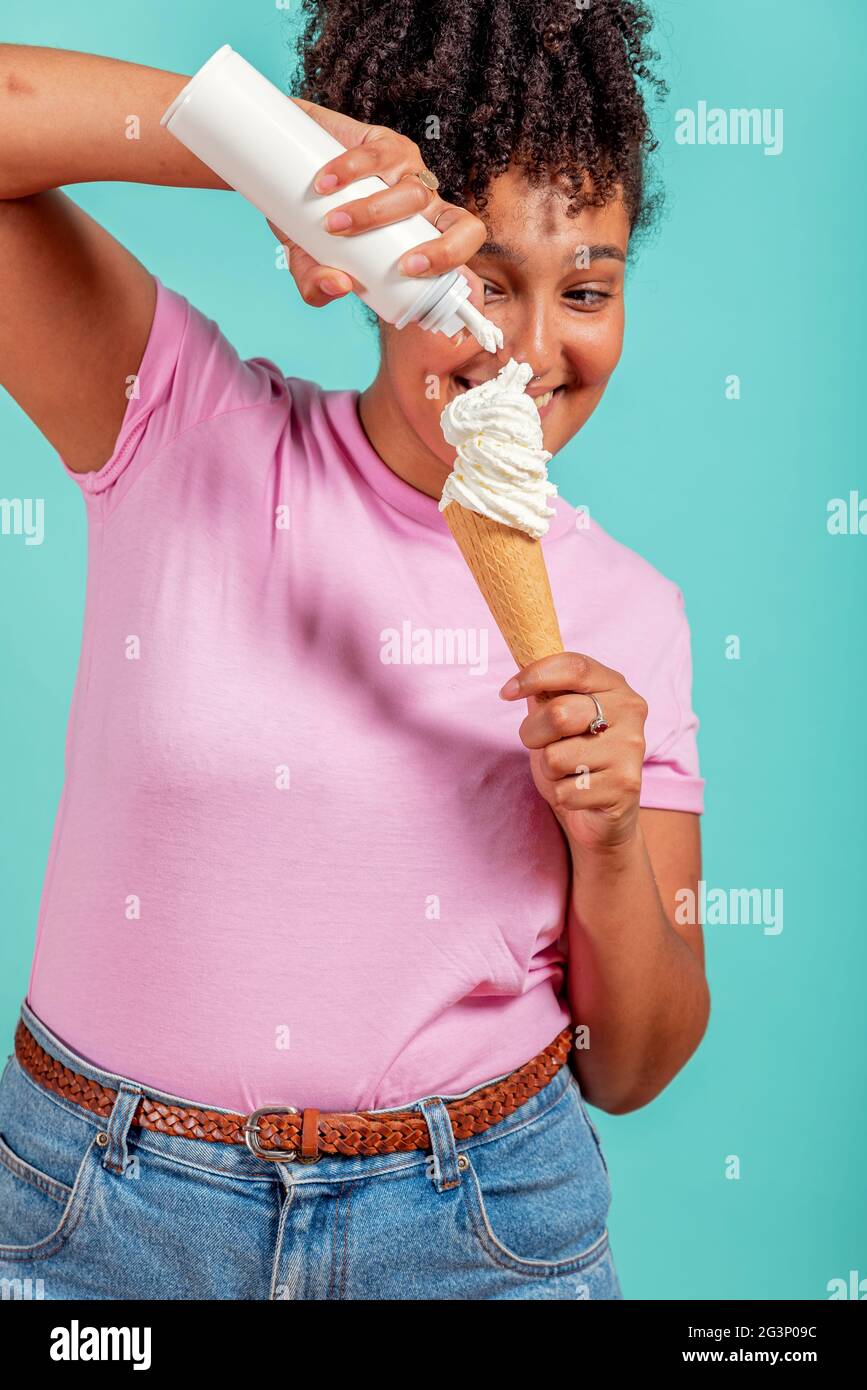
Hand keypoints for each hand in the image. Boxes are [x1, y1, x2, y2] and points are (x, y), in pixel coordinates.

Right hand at [266, 97, 486, 323]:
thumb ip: (317, 286)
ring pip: (413, 193)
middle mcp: (424, 202)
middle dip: (437, 250)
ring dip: (373, 213)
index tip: (413, 274)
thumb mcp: (309, 263)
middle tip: (400, 267)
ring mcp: (407, 169)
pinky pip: (377, 155)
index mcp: (422, 234)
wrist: (286, 172)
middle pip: (452, 223)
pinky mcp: (383, 141)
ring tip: (332, 225)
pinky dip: (350, 170)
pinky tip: (325, 184)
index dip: (452, 260)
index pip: (462, 244)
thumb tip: (338, 286)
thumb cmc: (308, 225)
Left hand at [499, 653, 648, 853]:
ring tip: (568, 770)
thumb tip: (519, 656)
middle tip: (539, 742)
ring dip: (548, 769)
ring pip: (555, 757)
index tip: (506, 692)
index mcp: (615, 686)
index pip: (574, 666)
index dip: (534, 675)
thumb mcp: (560, 716)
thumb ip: (546, 690)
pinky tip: (580, 791)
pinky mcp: (624, 787)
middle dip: (533, 733)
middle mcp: (630, 713)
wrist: (603, 813)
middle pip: (558, 713)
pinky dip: (561, 794)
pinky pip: (564, 790)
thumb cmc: (576, 755)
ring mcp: (630, 750)